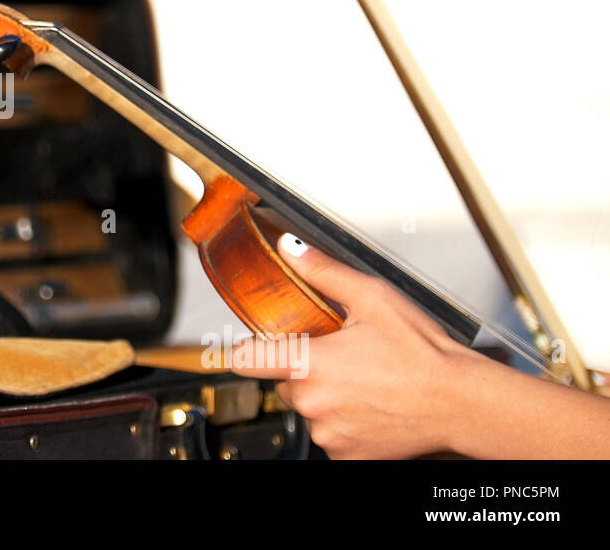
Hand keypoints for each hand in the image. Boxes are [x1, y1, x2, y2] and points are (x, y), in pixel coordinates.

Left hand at [229, 233, 486, 458]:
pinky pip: (331, 436)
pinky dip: (344, 423)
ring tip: (365, 382)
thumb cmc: (423, 354)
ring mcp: (328, 433)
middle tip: (342, 358)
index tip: (255, 347)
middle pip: (284, 383)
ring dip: (326, 397)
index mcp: (308, 364)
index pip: (245, 359)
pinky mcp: (347, 456)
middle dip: (304, 370)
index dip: (249, 349)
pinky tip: (370, 406)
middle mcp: (312, 403)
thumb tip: (291, 249)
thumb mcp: (372, 298)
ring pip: (310, 410)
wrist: (461, 403)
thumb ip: (323, 272)